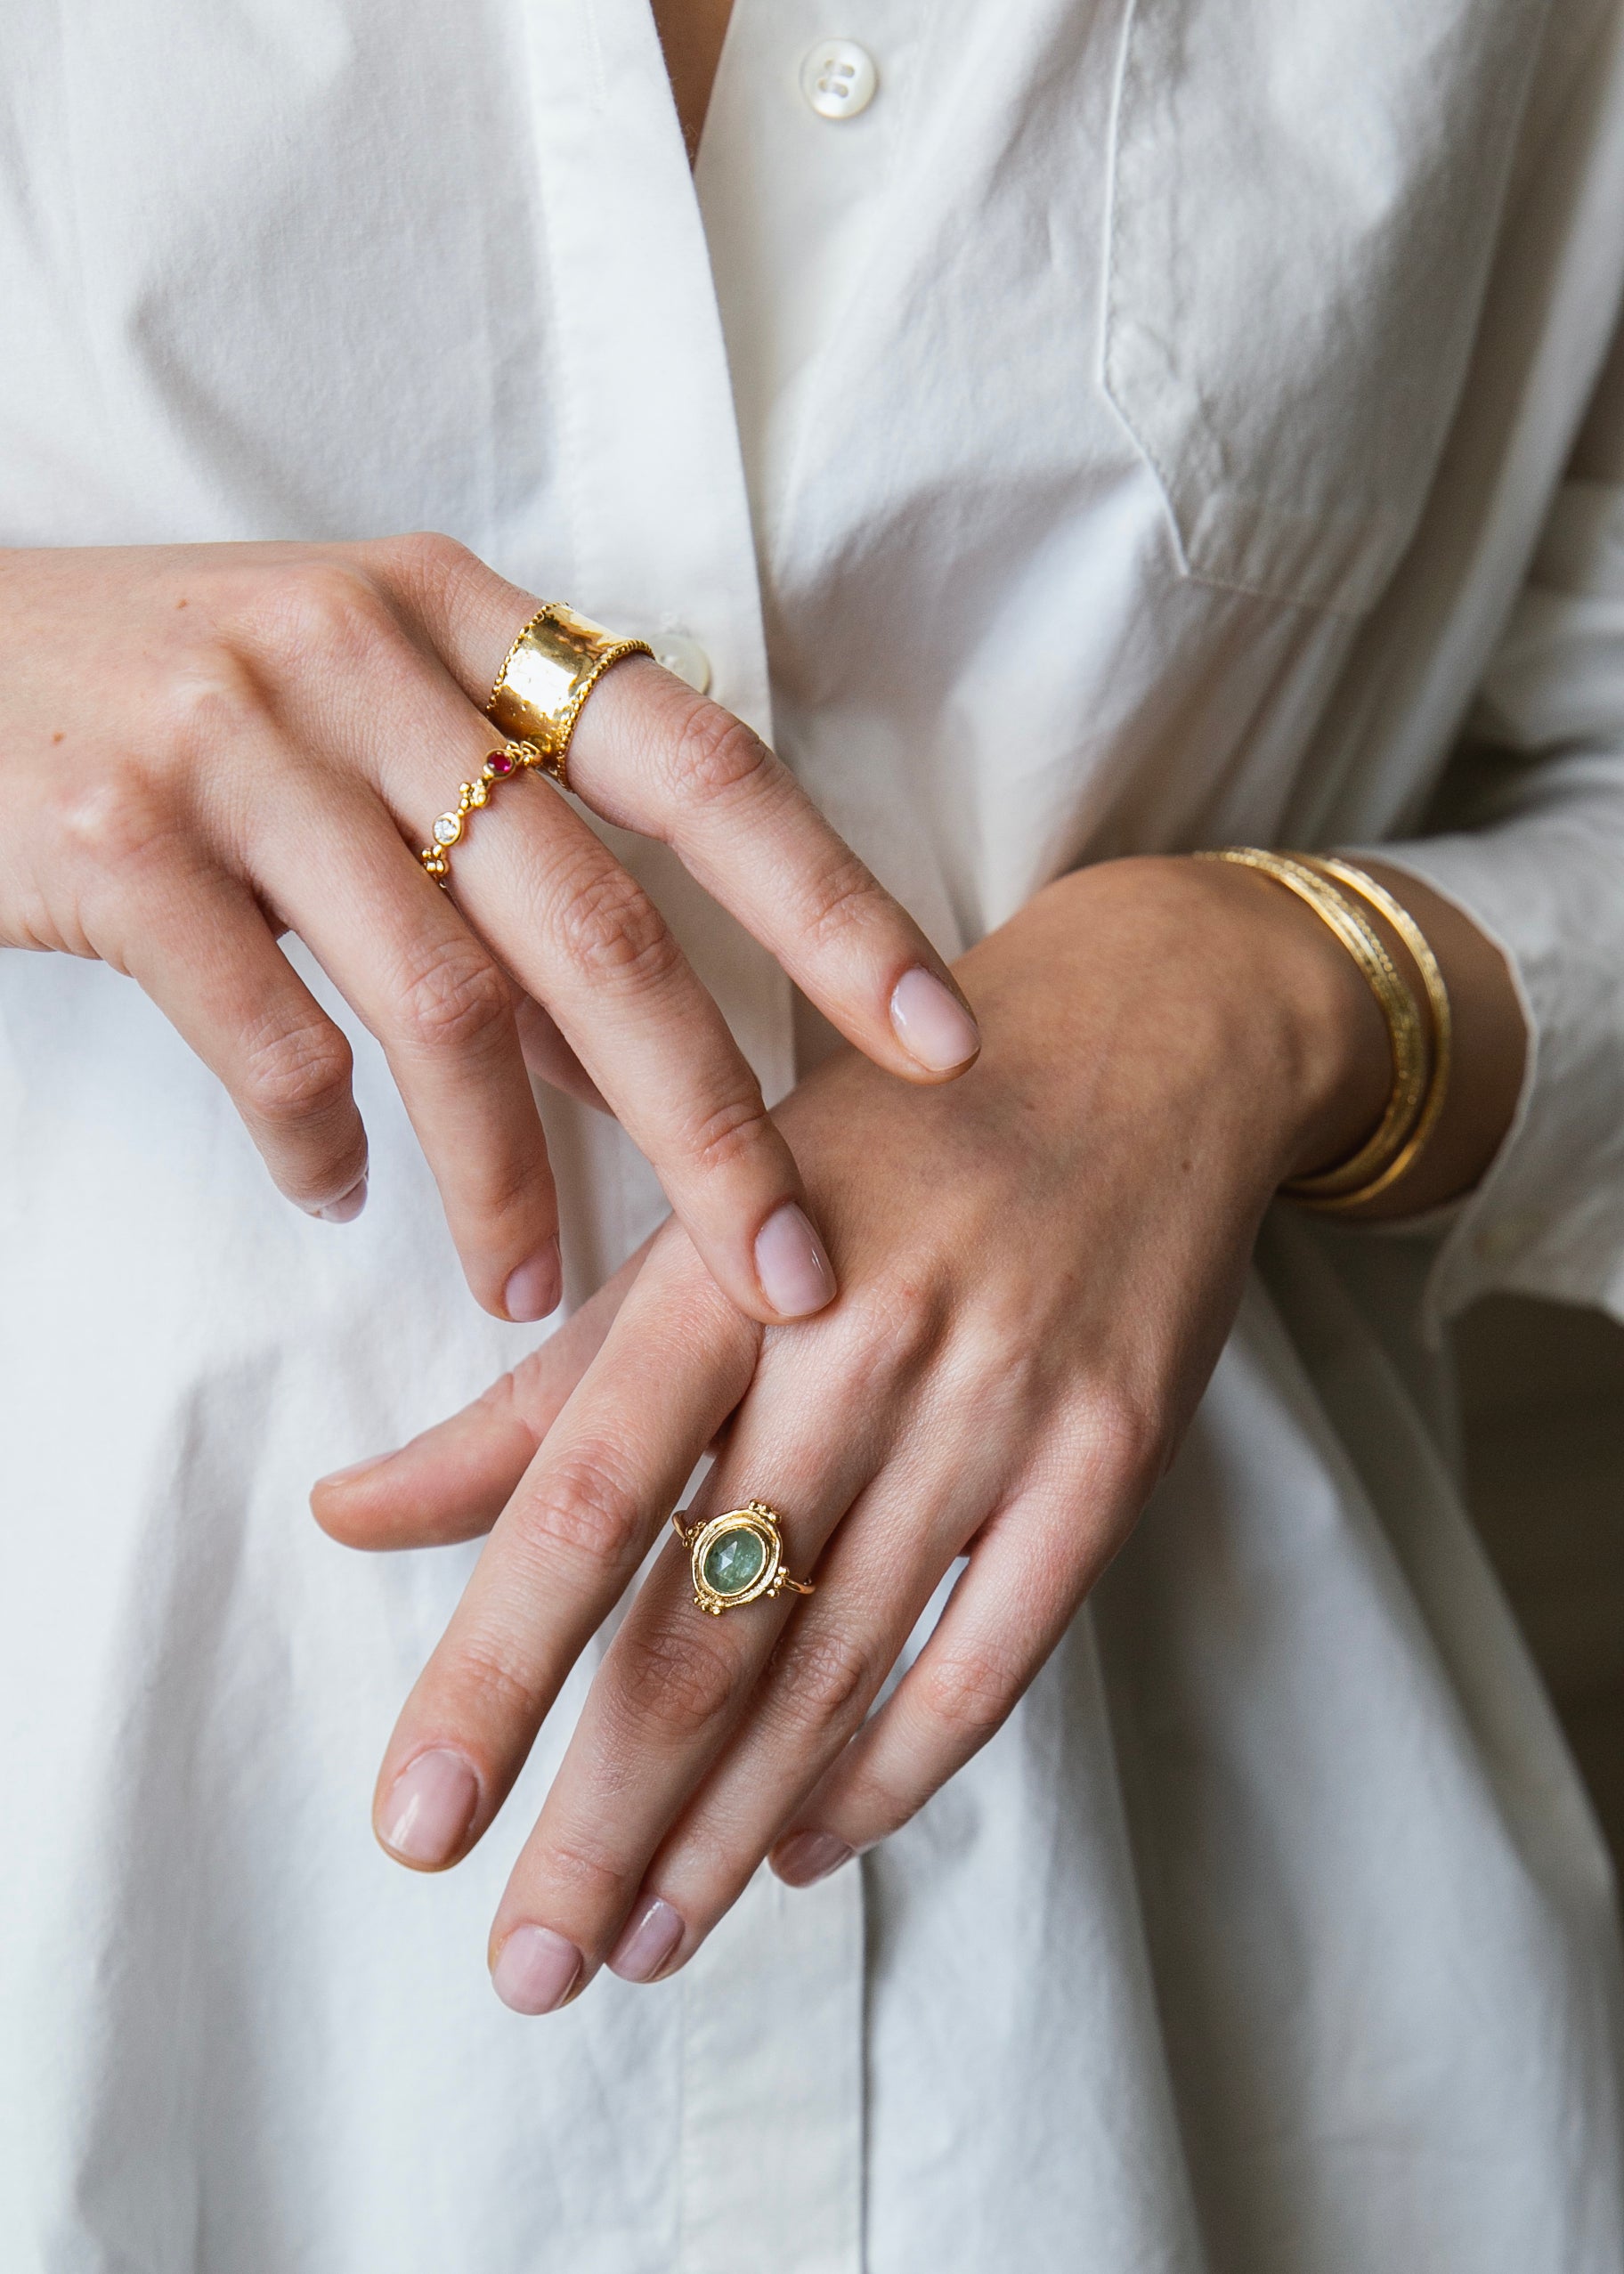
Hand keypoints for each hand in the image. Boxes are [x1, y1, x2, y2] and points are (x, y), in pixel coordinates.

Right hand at [2, 537, 977, 1321]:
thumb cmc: (195, 706)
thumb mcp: (374, 720)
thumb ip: (516, 862)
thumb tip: (647, 1070)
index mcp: (472, 622)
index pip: (700, 768)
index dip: (832, 907)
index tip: (939, 1039)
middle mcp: (372, 658)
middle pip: (595, 917)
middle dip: (709, 1112)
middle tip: (787, 1262)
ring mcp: (238, 739)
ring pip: (438, 999)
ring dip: (506, 1173)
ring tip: (534, 1284)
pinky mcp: (116, 834)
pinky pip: (262, 1033)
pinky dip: (319, 1140)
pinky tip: (340, 1197)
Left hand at [317, 853, 1429, 2009]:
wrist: (1142, 1043)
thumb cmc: (879, 1145)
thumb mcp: (701, 1227)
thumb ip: (537, 1388)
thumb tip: (352, 1515)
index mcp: (727, 1263)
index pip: (582, 1495)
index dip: (495, 1669)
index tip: (419, 1827)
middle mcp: (862, 1334)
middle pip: (711, 1621)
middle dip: (609, 1812)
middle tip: (530, 1967)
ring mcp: (999, 1399)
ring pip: (842, 1666)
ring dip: (732, 1824)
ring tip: (645, 1942)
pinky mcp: (1110, 1454)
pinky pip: (991, 1655)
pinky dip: (892, 1771)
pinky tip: (804, 1849)